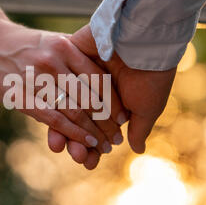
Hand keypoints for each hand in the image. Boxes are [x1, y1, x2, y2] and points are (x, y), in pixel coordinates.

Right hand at [0, 19, 125, 153]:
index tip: (124, 117)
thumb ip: (75, 56)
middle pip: (90, 97)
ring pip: (75, 111)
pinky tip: (86, 142)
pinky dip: (73, 133)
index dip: (114, 102)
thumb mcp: (52, 42)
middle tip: (117, 137)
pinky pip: (54, 119)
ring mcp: (38, 79)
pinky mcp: (23, 96)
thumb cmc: (24, 45)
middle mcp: (54, 61)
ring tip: (105, 145)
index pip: (99, 79)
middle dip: (107, 122)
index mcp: (65, 46)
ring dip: (94, 132)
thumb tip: (104, 73)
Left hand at [48, 25, 175, 168]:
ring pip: (65, 107)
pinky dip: (56, 104)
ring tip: (61, 147)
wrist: (147, 42)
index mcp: (112, 102)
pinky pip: (57, 87)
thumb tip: (136, 149)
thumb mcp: (147, 109)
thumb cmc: (152, 77)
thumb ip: (138, 129)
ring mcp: (80, 74)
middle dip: (77, 142)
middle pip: (78, 121)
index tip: (88, 162)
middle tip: (78, 157)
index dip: (92, 147)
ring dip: (64, 128)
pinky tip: (53, 121)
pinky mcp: (69, 59)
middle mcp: (93, 90)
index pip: (97, 129)